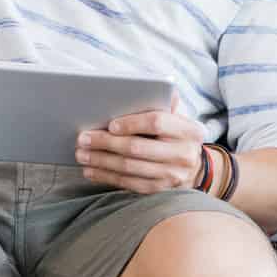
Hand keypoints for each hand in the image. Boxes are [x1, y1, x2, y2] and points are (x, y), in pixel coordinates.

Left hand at [76, 107, 207, 193]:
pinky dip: (107, 177)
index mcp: (189, 130)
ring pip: (129, 168)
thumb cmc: (177, 135)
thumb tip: (146, 86)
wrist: (195, 168)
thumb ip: (164, 103)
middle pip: (138, 148)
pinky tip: (91, 171)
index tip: (110, 125)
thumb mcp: (179, 118)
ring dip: (101, 161)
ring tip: (82, 154)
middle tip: (83, 139)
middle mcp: (184, 154)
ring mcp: (172, 176)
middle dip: (106, 143)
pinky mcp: (159, 191)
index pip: (157, 123)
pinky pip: (128, 184)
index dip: (132, 123)